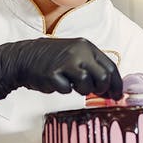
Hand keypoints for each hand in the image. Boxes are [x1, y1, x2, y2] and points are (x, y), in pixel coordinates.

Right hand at [0, 37, 122, 101]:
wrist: (24, 58)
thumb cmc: (52, 59)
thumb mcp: (75, 55)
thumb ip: (92, 67)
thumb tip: (110, 87)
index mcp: (86, 47)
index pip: (110, 67)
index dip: (116, 84)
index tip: (118, 95)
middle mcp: (78, 52)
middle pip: (102, 78)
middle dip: (101, 90)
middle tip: (95, 93)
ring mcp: (65, 63)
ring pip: (86, 85)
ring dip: (82, 90)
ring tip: (72, 84)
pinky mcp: (53, 74)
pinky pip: (67, 90)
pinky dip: (64, 90)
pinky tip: (58, 83)